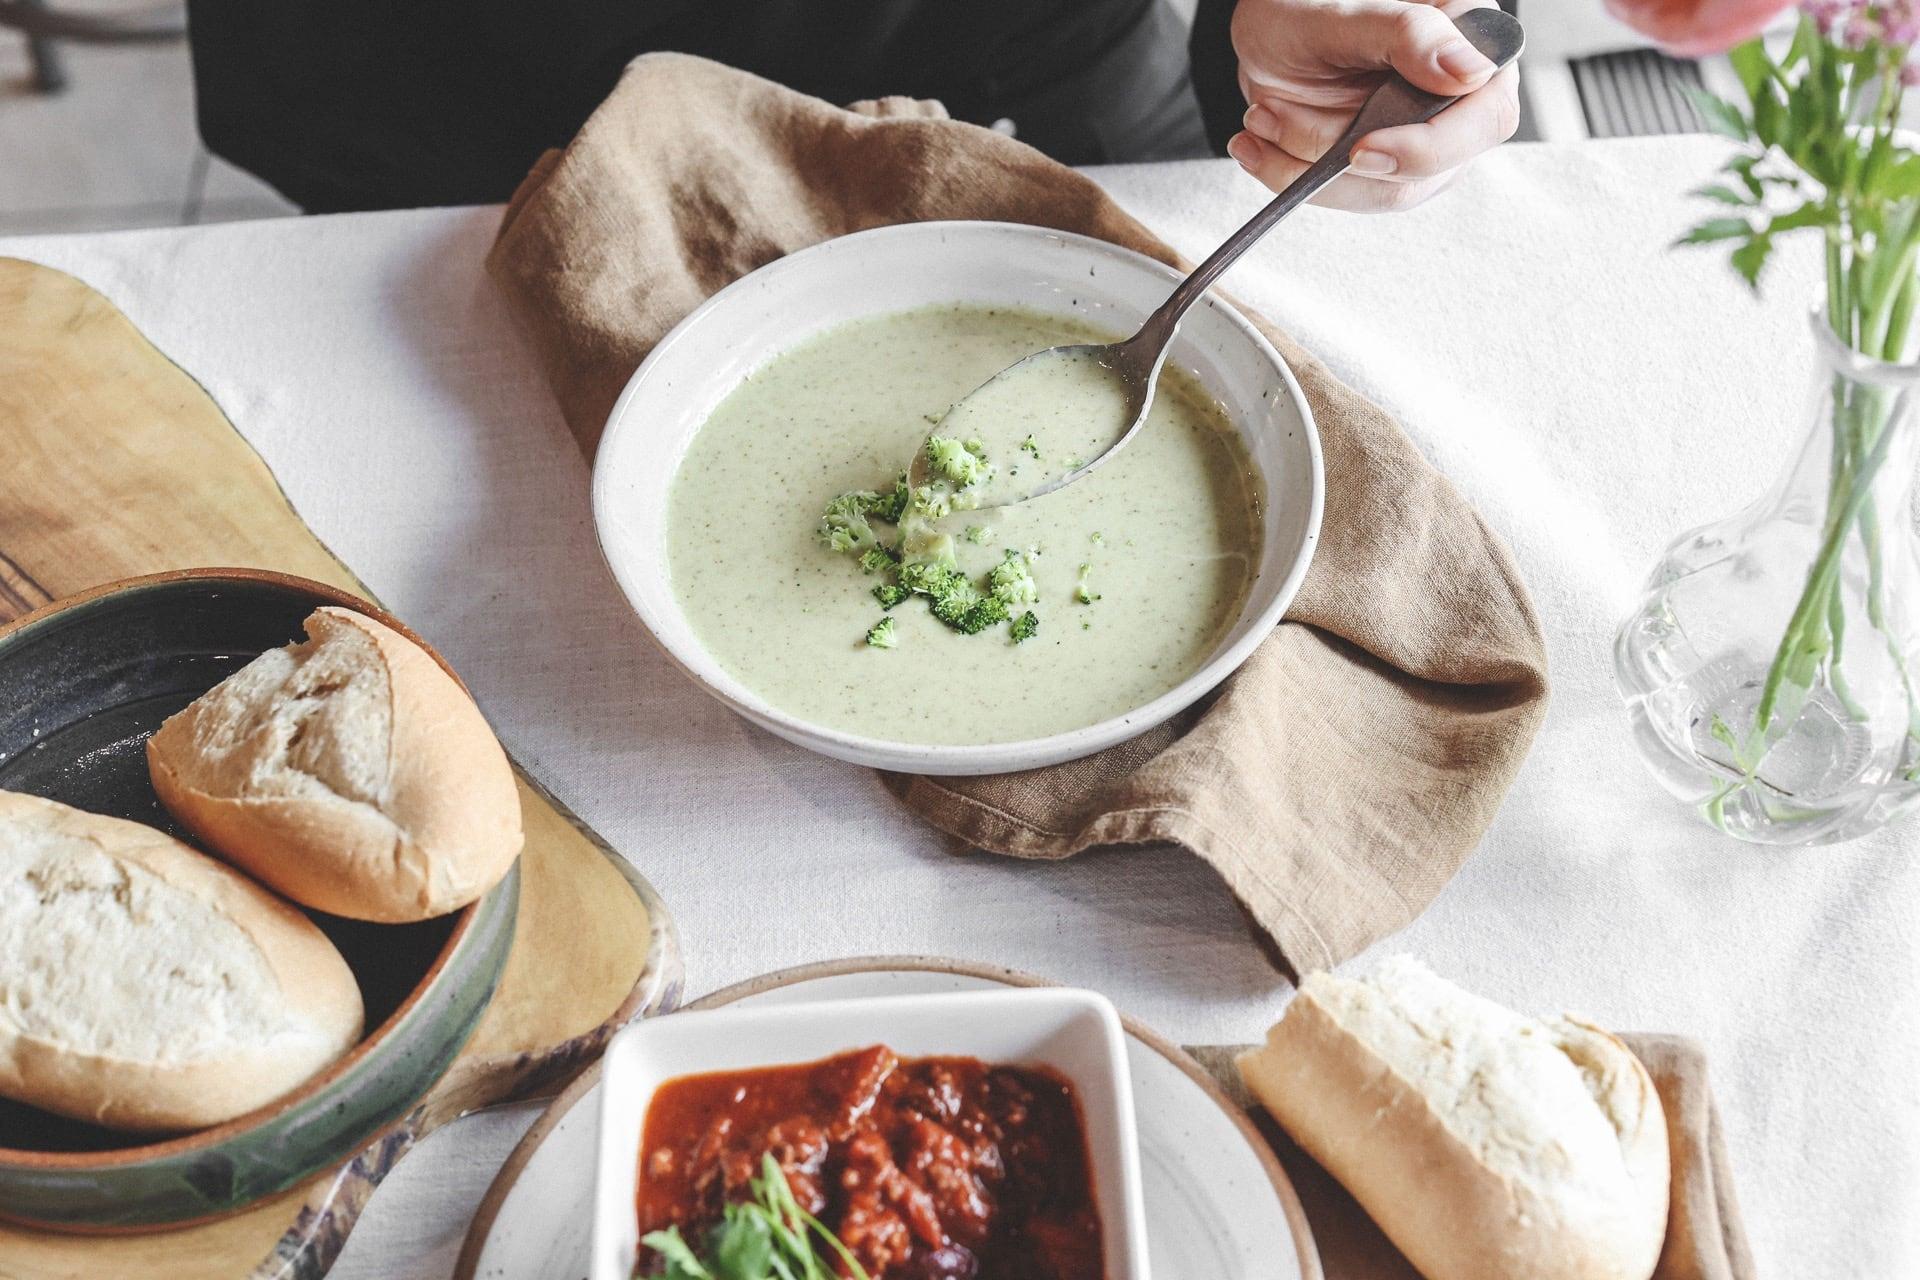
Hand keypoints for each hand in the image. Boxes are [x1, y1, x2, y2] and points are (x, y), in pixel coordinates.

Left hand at [1225, 0, 1520, 211]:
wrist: (1272, 31)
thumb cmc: (1309, 4)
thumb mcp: (1343, 11)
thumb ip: (1409, 34)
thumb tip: (1471, 72)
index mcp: (1471, 39)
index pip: (1486, 116)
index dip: (1429, 146)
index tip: (1362, 147)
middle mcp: (1460, 95)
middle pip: (1434, 168)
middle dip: (1344, 151)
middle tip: (1276, 118)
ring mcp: (1428, 138)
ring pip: (1384, 190)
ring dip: (1306, 159)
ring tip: (1262, 113)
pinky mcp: (1389, 168)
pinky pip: (1349, 195)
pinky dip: (1292, 173)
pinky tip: (1258, 141)